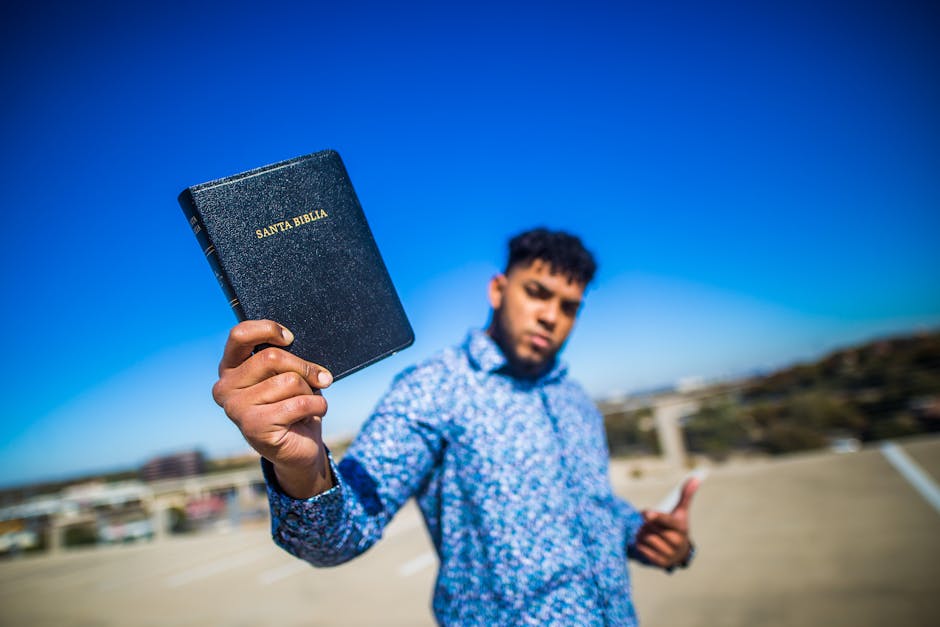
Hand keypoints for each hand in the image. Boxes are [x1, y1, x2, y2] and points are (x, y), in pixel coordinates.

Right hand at [212, 320, 333, 497]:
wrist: (299, 447)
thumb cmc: (293, 404)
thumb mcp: (288, 374)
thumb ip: (286, 359)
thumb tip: (299, 349)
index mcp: (230, 368)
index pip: (240, 335)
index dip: (268, 329)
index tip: (290, 337)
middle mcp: (225, 387)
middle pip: (271, 358)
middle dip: (304, 367)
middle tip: (320, 378)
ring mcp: (236, 409)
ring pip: (289, 381)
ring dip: (310, 391)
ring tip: (307, 403)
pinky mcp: (254, 427)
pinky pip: (299, 403)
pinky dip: (318, 406)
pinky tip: (313, 413)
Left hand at [634, 477, 699, 569]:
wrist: (679, 552)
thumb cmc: (677, 527)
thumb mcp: (681, 513)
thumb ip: (685, 495)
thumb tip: (696, 477)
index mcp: (681, 528)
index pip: (667, 521)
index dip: (656, 516)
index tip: (645, 513)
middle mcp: (677, 543)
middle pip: (652, 529)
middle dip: (646, 524)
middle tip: (647, 522)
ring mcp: (669, 554)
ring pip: (645, 539)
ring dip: (641, 533)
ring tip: (646, 531)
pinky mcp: (661, 563)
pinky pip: (642, 550)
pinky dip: (640, 544)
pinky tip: (645, 541)